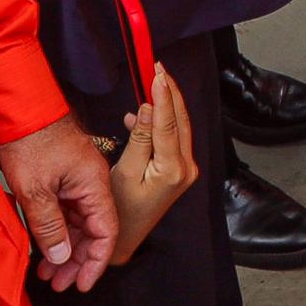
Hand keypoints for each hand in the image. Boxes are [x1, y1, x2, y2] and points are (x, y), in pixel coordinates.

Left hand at [0, 115, 118, 292]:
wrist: (20, 108)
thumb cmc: (31, 141)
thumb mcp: (36, 190)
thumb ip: (50, 227)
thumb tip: (62, 257)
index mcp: (95, 186)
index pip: (105, 232)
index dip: (95, 262)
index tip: (82, 284)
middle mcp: (92, 185)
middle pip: (92, 232)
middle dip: (76, 261)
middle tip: (58, 284)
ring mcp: (78, 182)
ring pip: (78, 225)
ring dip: (64, 249)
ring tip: (47, 272)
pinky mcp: (64, 178)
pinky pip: (66, 212)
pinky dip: (56, 232)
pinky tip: (43, 248)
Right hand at [107, 61, 201, 264]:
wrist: (124, 239)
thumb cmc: (119, 210)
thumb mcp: (124, 172)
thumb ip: (139, 139)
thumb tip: (146, 108)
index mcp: (173, 169)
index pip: (169, 123)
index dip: (163, 95)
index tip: (157, 72)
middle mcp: (185, 168)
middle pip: (180, 120)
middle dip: (169, 92)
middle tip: (157, 66)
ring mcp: (185, 170)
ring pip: (179, 126)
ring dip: (166, 103)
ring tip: (152, 80)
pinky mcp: (178, 170)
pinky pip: (172, 137)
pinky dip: (160, 121)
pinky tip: (140, 114)